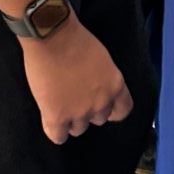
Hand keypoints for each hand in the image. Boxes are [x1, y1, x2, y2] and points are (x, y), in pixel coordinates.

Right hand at [21, 16, 133, 144]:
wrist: (52, 36)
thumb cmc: (75, 39)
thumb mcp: (102, 58)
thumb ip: (104, 78)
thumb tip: (96, 87)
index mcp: (115, 85)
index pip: (123, 110)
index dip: (111, 109)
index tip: (102, 105)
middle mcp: (101, 103)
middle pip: (98, 120)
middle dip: (88, 111)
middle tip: (74, 97)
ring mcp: (80, 112)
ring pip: (78, 129)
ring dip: (70, 119)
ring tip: (59, 103)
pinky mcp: (57, 117)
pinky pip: (58, 137)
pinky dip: (55, 130)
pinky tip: (50, 119)